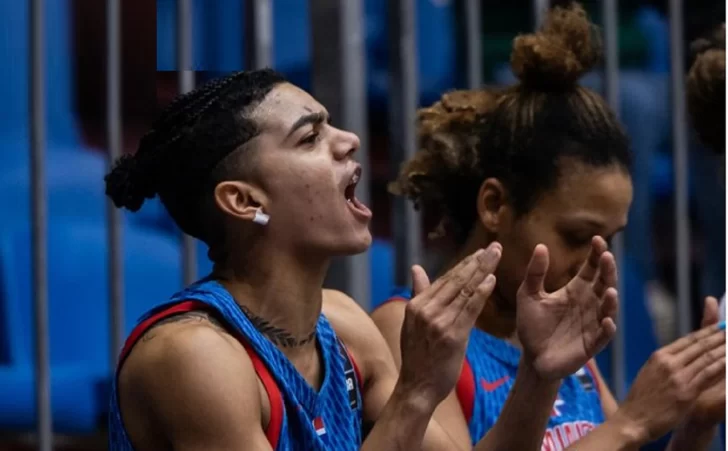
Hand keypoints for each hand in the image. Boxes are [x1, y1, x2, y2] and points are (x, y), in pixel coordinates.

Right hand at [398, 243, 501, 405]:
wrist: (417, 387)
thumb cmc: (418, 356)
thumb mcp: (412, 322)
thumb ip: (418, 293)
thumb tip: (416, 269)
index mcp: (416, 305)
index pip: (445, 279)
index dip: (464, 264)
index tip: (480, 252)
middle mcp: (426, 310)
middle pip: (456, 280)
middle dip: (477, 261)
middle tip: (495, 246)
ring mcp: (439, 322)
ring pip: (464, 291)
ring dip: (483, 271)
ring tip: (497, 256)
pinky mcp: (453, 335)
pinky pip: (470, 309)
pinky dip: (481, 293)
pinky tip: (492, 280)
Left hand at [516, 237, 618, 379]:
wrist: (531, 357)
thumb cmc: (532, 325)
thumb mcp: (528, 295)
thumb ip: (535, 273)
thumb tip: (541, 245)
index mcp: (576, 290)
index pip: (592, 268)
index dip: (596, 254)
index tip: (597, 239)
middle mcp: (589, 304)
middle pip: (604, 283)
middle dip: (607, 271)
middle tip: (606, 257)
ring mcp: (593, 323)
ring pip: (608, 308)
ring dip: (610, 300)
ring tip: (610, 290)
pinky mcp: (592, 344)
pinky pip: (603, 335)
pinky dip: (607, 328)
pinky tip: (607, 321)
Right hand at [615, 320, 725, 441]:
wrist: (633, 419)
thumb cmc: (640, 401)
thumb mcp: (649, 374)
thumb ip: (664, 364)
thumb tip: (680, 358)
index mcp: (658, 356)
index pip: (688, 340)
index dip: (705, 332)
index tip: (717, 326)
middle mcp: (668, 362)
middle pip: (699, 346)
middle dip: (718, 337)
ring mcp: (678, 376)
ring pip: (706, 358)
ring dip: (723, 349)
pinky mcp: (686, 392)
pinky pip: (708, 374)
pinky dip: (721, 366)